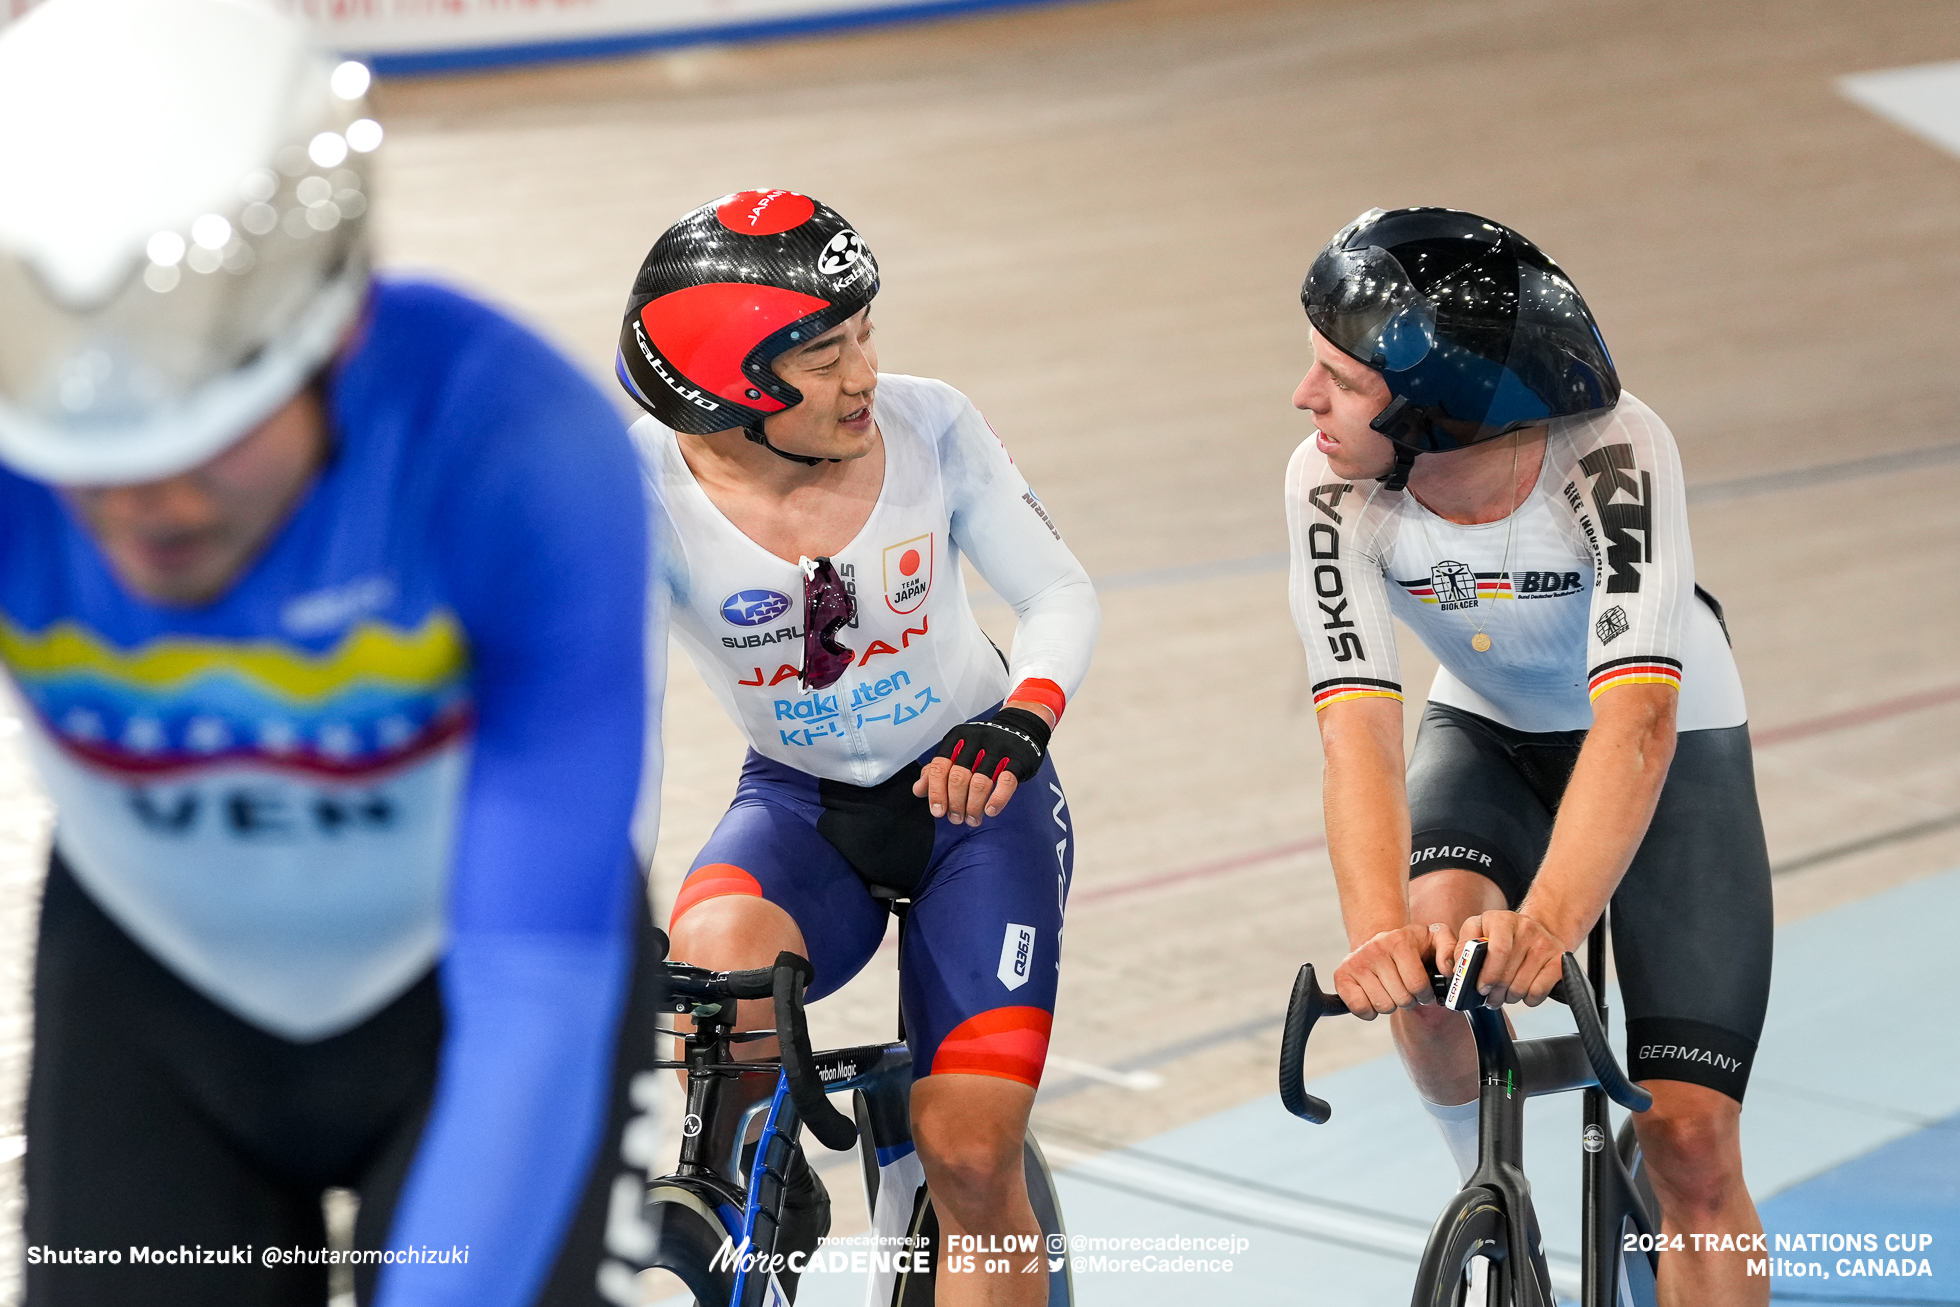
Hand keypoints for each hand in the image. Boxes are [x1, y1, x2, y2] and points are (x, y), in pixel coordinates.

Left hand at [911, 705, 1050, 825]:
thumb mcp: (958, 752)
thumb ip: (937, 770)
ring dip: (974, 807)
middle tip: (956, 819)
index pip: (939, 767)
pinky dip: (997, 800)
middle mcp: (976, 740)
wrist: (1021, 728)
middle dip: (955, 803)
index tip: (938, 812)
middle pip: (958, 777)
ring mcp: (998, 748)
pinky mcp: (1018, 758)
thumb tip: (919, 790)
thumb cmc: (984, 746)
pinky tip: (990, 811)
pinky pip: (1006, 782)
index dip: (936, 792)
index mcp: (957, 738)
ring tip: (972, 820)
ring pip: (980, 783)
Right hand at [1332, 923, 1451, 1019]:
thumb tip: (1447, 970)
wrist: (1378, 941)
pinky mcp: (1341, 976)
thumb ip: (1450, 950)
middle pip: (1401, 998)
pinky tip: (1374, 996)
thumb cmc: (1412, 946)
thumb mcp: (1436, 939)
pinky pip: (1360, 1008)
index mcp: (1399, 941)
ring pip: (1382, 1006)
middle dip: (1409, 999)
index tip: (1423, 989)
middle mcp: (1375, 949)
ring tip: (1391, 990)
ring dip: (1391, 1004)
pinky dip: (1370, 1011)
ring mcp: (1356, 962)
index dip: (1425, 994)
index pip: (1417, 985)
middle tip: (1406, 989)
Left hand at [1454, 910, 1569, 1006]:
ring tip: (1505, 993)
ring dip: (1510, 997)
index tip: (1480, 988)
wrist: (1538, 930)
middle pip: (1507, 974)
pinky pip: (1539, 991)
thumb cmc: (1501, 936)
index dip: (1487, 974)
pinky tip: (1524, 992)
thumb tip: (1455, 969)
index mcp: (1501, 919)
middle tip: (1490, 997)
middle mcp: (1526, 928)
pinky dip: (1529, 999)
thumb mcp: (1478, 932)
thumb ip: (1463, 948)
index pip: (1497, 950)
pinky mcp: (1560, 960)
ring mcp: (1545, 943)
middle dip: (1495, 992)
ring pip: (1521, 986)